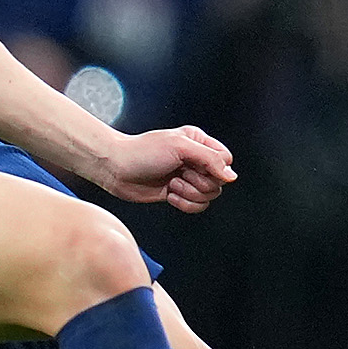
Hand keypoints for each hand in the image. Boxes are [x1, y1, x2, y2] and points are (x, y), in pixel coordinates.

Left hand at [100, 125, 237, 213]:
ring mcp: (186, 178)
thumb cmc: (143, 152)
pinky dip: (185, 204)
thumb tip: (232, 177)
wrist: (116, 169)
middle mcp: (195, 160)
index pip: (226, 160)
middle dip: (200, 183)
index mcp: (198, 142)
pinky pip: (196, 206)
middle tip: (180, 175)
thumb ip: (210, 160)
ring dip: (190, 194)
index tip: (196, 166)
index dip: (216, 169)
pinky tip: (170, 196)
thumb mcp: (180, 148)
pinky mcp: (177, 194)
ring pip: (208, 196)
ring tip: (172, 185)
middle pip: (219, 181)